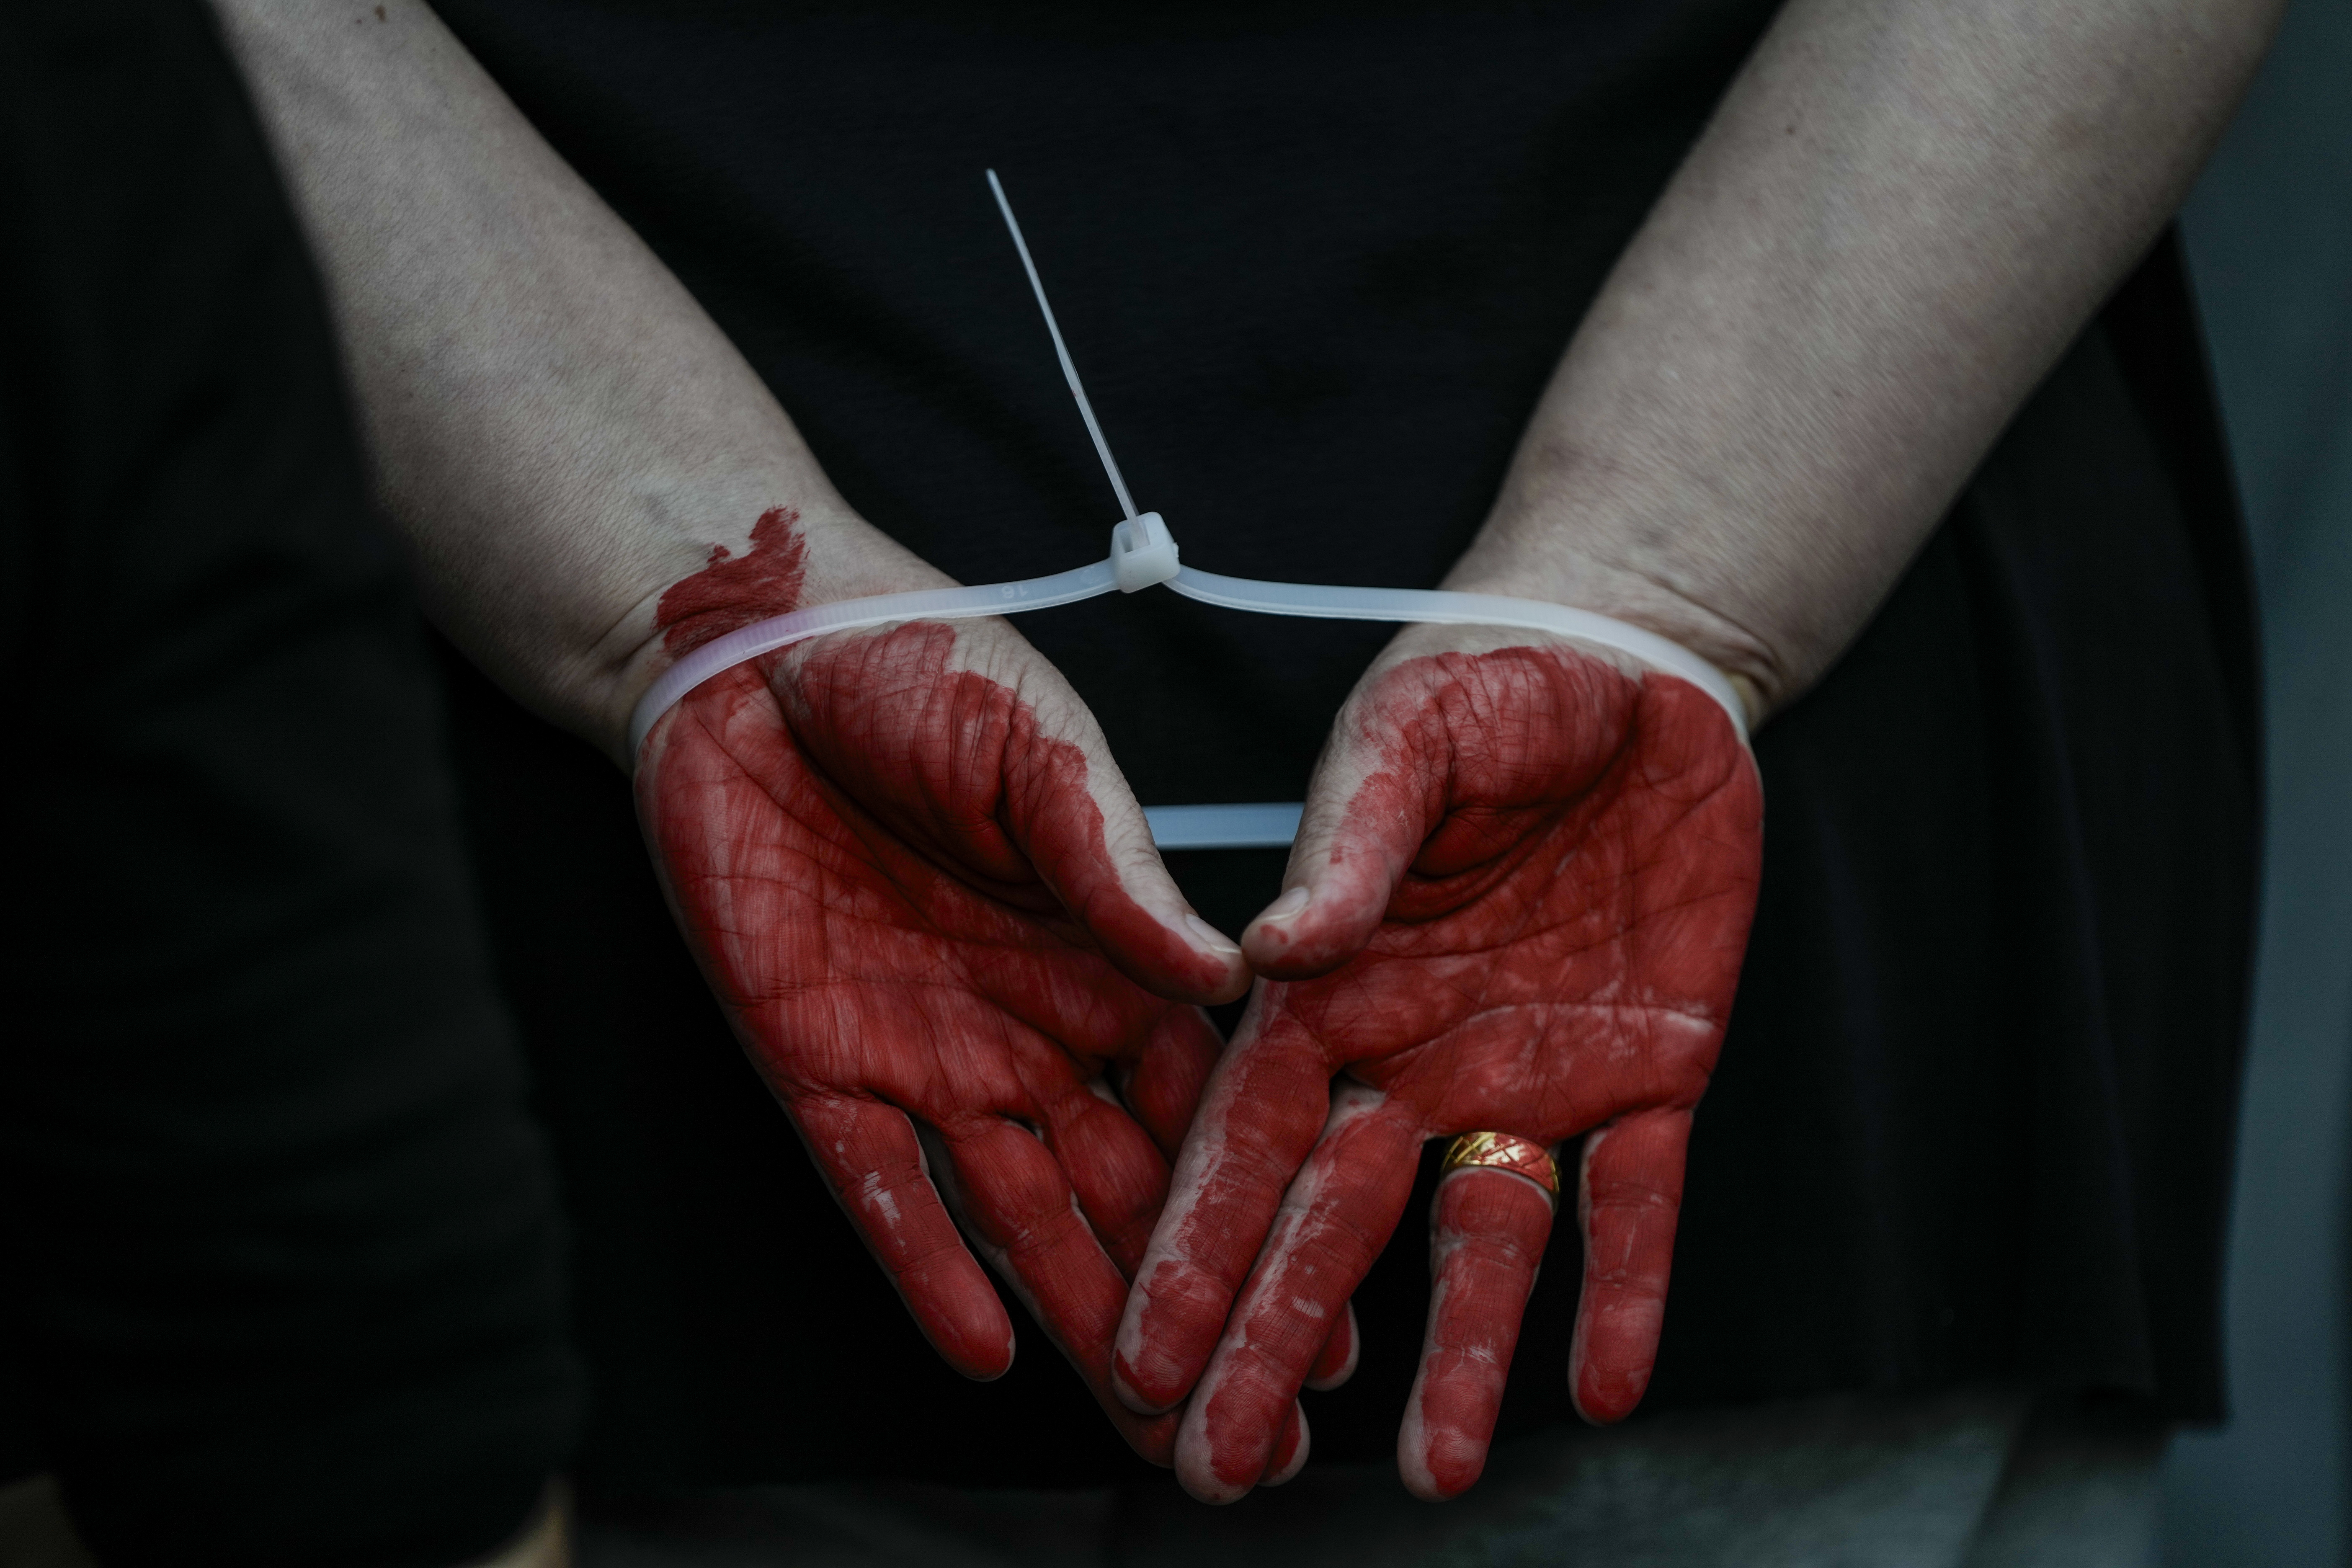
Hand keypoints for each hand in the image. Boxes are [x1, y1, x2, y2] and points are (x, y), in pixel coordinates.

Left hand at [633, 513, 1316, 1467]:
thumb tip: (1233, 973)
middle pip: (1129, 1197)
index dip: (1271, 1207)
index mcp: (1106, 956)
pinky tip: (989, 1353)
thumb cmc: (920, 666)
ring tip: (1159, 1428)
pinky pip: (878, 1191)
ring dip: (1085, 1322)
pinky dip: (926, 1271)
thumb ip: (1120, 870)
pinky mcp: (816, 1065)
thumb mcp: (1042, 752)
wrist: (748, 650)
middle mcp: (1032, 1030)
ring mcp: (927, 1057)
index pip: (1210, 1108)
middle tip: (1274, 1431)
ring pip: (1018, 1221)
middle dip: (1199, 1310)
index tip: (1339, 1307)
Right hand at [1111, 625, 1761, 1500]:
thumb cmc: (1490, 681)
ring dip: (1456, 1359)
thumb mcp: (1406, 739)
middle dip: (1274, 1342)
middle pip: (1331, 1225)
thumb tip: (1264, 952)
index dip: (1193, 1247)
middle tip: (1222, 1466)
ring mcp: (1531, 1078)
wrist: (1634, 668)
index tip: (1142, 1352)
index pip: (1245, 1141)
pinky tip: (1600, 1384)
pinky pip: (1633, 1205)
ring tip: (1431, 1474)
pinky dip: (1622, 1291)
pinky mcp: (1648, 1075)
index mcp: (1335, 991)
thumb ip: (1346, 844)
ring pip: (1479, 1245)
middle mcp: (1416, 1059)